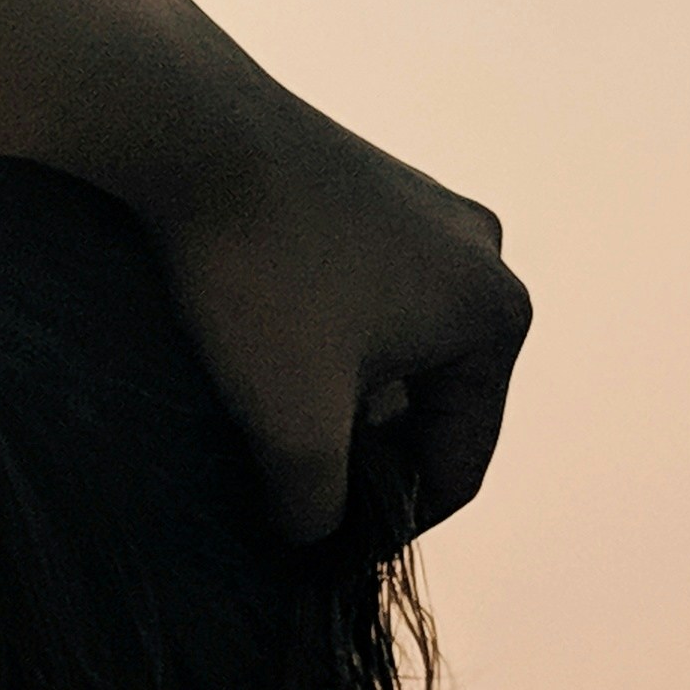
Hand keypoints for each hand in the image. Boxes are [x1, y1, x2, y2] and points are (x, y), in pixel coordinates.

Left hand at [151, 73, 530, 545]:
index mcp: (497, 316)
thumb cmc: (260, 282)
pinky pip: (358, 302)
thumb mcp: (293, 423)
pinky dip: (319, 346)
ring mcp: (427, 215)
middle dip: (364, 460)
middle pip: (430, 407)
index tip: (324, 555)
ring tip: (265, 438)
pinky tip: (254, 366)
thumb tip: (313, 541)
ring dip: (337, 405)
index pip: (461, 461)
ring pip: (389, 354)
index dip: (394, 525)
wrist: (193, 133)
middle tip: (289, 505)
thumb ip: (316, 505)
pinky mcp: (368, 190)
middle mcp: (482, 256)